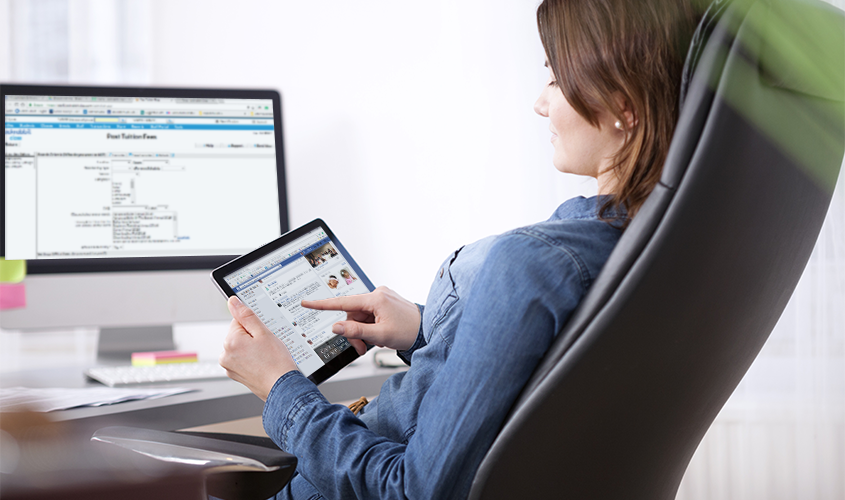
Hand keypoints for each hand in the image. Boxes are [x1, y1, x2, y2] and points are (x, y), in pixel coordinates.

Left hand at [219, 296, 297, 400]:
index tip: (263, 334)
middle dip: (253, 337)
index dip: (255, 325)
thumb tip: (232, 301)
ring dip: (252, 348)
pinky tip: (263, 363)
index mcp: (230, 342)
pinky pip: (242, 359)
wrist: (282, 387)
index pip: (239, 321)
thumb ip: (246, 315)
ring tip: (266, 356)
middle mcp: (225, 355)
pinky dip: (252, 359)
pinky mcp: (236, 375)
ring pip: (241, 347)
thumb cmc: (276, 362)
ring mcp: (230, 367)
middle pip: (239, 334)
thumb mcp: (263, 333)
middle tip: (267, 346)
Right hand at [301, 286, 419, 353]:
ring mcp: (382, 298)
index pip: (343, 302)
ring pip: (360, 317)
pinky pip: (369, 315)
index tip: (307, 303)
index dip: (322, 304)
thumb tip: (336, 327)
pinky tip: (378, 335)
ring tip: (373, 344)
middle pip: (352, 315)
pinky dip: (369, 327)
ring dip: (362, 332)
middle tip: (362, 348)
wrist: (428, 330)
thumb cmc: (409, 331)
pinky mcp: (384, 303)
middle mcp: (378, 294)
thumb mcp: (380, 335)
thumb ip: (356, 331)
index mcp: (376, 299)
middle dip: (354, 332)